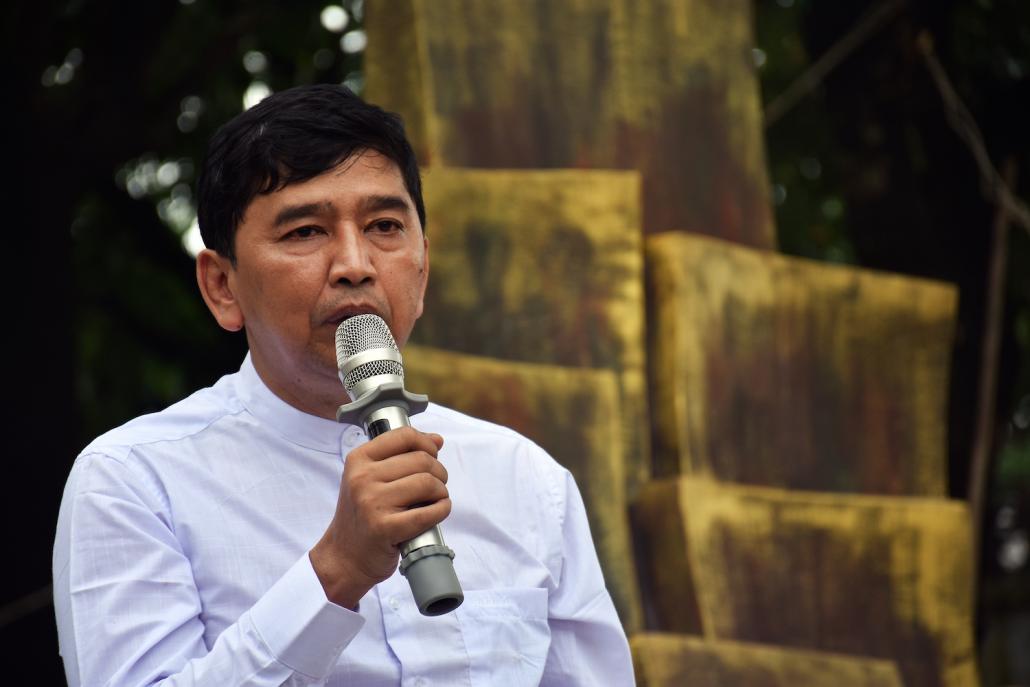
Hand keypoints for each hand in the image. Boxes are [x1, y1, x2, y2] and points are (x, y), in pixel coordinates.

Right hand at [309, 426, 448, 607]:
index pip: (404, 436)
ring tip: (436, 499)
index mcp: (359, 460)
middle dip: (439, 472)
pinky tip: (439, 511)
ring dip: (441, 492)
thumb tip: (436, 440)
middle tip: (437, 485)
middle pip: (421, 460)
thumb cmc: (362, 515)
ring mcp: (372, 503)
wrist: (345, 556)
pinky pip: (428, 512)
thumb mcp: (370, 478)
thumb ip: (401, 455)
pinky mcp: (385, 528)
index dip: (427, 444)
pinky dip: (442, 510)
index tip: (432, 455)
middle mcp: (362, 478)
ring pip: (428, 483)